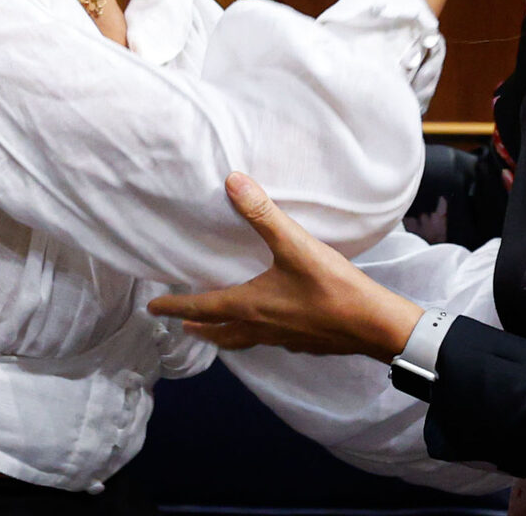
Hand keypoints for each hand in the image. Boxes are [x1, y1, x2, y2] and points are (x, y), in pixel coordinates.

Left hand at [148, 173, 424, 361]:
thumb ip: (263, 214)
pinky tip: (271, 326)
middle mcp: (261, 327)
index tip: (152, 310)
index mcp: (250, 306)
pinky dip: (258, 335)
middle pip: (220, 332)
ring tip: (219, 329)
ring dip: (226, 334)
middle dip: (198, 327)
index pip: (202, 307)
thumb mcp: (295, 246)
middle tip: (182, 325)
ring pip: (244, 340)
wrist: (373, 326)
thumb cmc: (331, 287)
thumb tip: (233, 182)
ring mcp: (283, 339)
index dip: (175, 306)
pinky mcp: (305, 343)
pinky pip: (270, 340)